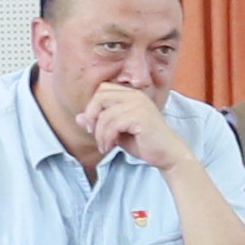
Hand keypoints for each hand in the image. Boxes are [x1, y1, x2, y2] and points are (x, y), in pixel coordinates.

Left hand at [75, 78, 189, 171]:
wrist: (167, 154)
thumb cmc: (143, 142)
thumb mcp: (116, 131)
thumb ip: (99, 123)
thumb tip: (78, 118)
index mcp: (131, 94)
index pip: (102, 90)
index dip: (92, 107)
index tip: (93, 126)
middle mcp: (135, 95)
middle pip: (100, 96)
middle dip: (92, 117)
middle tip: (94, 134)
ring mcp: (139, 104)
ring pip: (104, 115)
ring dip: (100, 134)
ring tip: (104, 146)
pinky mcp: (140, 116)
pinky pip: (112, 124)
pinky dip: (107, 138)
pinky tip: (110, 147)